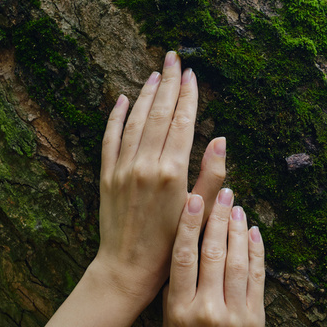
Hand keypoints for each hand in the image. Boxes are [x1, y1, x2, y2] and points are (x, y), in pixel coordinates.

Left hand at [95, 51, 225, 303]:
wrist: (127, 269)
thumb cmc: (171, 246)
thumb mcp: (200, 212)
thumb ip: (212, 175)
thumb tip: (220, 139)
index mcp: (173, 172)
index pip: (181, 122)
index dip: (188, 95)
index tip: (191, 74)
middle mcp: (145, 164)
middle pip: (158, 113)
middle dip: (167, 82)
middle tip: (173, 58)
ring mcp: (123, 168)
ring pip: (134, 120)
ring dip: (144, 94)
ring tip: (154, 73)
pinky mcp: (106, 176)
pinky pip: (110, 138)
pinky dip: (115, 117)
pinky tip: (121, 100)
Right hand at [163, 194, 313, 326]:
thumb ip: (175, 295)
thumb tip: (182, 255)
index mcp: (180, 310)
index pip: (183, 257)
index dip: (188, 225)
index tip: (193, 199)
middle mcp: (206, 308)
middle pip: (212, 252)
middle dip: (217, 219)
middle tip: (221, 193)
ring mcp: (234, 312)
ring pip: (236, 260)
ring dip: (237, 229)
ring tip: (237, 207)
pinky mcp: (256, 317)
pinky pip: (257, 276)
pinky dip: (256, 252)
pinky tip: (254, 233)